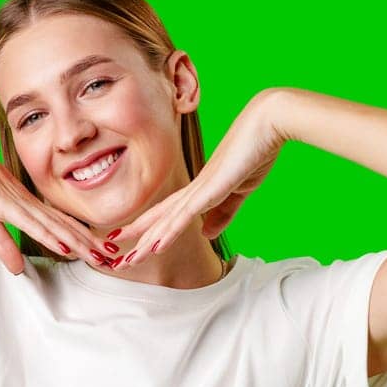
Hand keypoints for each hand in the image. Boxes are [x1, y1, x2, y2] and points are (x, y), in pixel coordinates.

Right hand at [0, 120, 108, 274]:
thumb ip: (2, 243)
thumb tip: (16, 268)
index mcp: (26, 204)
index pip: (60, 224)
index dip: (82, 238)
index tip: (100, 250)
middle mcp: (29, 203)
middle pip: (66, 226)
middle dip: (91, 243)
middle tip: (115, 256)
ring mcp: (19, 202)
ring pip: (56, 227)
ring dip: (80, 243)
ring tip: (101, 256)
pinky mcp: (4, 204)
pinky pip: (32, 223)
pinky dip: (51, 236)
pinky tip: (67, 246)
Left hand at [108, 90, 286, 264]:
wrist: (268, 124)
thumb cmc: (255, 152)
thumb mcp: (239, 192)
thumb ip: (223, 214)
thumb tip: (206, 234)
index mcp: (200, 189)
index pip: (168, 213)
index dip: (148, 229)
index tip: (131, 243)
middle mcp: (193, 189)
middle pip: (158, 219)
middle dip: (137, 240)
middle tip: (118, 260)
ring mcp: (199, 189)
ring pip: (165, 221)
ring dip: (145, 243)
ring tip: (126, 262)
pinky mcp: (210, 189)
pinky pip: (184, 216)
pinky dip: (168, 232)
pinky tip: (154, 246)